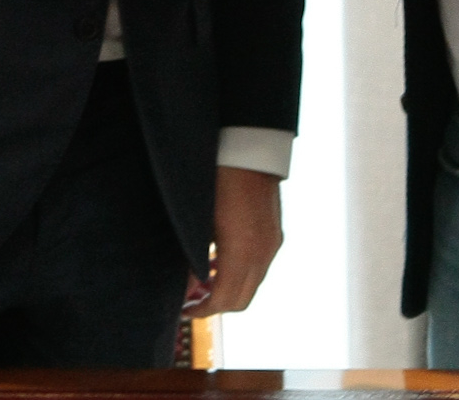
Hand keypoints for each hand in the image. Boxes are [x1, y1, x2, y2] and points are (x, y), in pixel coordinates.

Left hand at [184, 165, 282, 316]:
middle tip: (191, 301)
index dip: (202, 310)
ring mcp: (272, 244)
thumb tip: (186, 286)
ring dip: (228, 290)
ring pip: (252, 285)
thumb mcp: (199, 223)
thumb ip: (193, 259)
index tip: (184, 309)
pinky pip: (258, 267)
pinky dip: (240, 274)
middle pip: (241, 300)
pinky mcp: (275, 234)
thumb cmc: (218, 180)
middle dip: (215, 306)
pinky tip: (219, 262)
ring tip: (202, 283)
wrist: (248, 149)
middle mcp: (263, 253)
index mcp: (243, 253)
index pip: (224, 300)